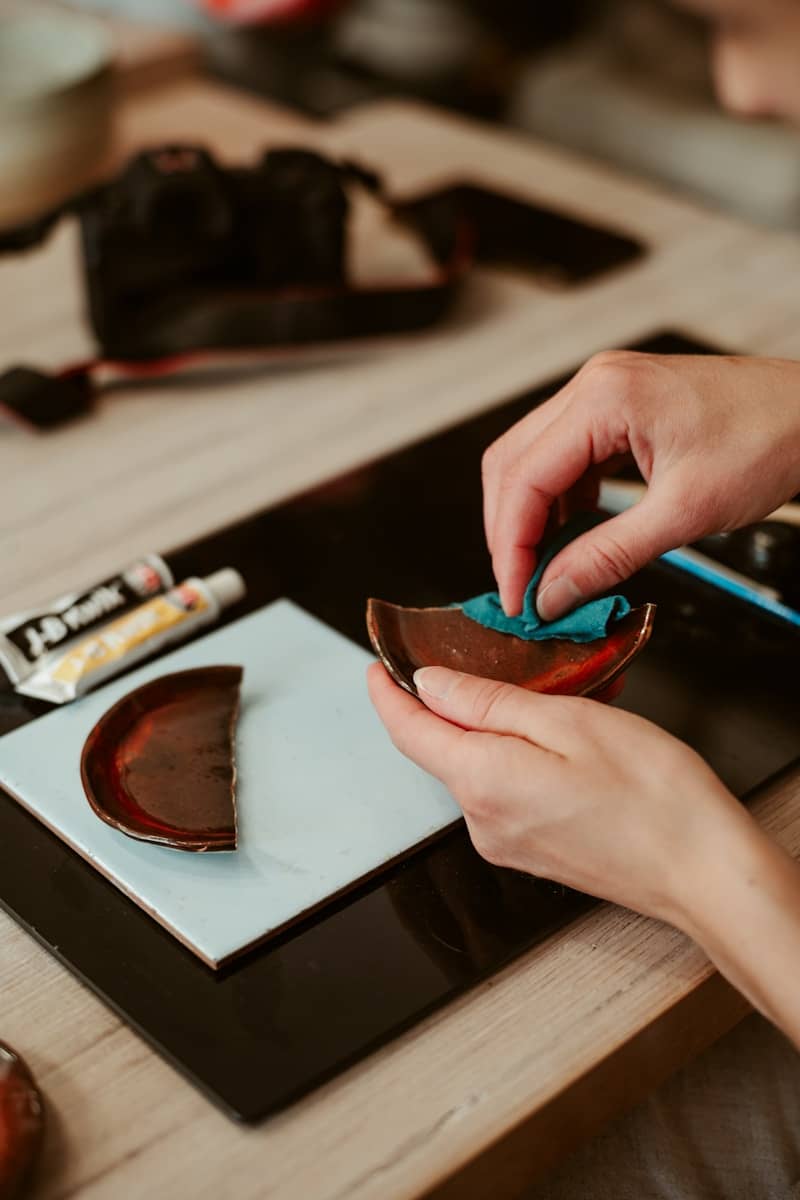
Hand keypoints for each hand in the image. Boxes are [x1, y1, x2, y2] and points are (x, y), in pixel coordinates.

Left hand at [367, 662, 755, 927]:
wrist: (703, 873)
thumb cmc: (654, 795)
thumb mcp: (569, 721)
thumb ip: (488, 701)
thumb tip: (431, 685)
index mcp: (483, 781)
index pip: (408, 731)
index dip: (388, 694)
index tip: (379, 665)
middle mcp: (482, 821)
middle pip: (443, 748)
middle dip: (454, 703)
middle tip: (487, 660)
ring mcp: (505, 843)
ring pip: (478, 767)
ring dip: (496, 729)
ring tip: (550, 698)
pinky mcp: (530, 852)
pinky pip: (505, 791)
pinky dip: (518, 758)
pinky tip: (562, 740)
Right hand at [482, 352, 799, 617]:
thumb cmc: (770, 439)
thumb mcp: (684, 513)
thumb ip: (607, 556)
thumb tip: (553, 592)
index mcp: (604, 398)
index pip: (523, 478)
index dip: (511, 545)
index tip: (517, 595)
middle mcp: (593, 385)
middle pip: (512, 464)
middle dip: (509, 532)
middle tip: (523, 588)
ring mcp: (602, 392)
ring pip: (531, 460)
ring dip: (530, 517)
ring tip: (545, 569)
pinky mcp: (616, 408)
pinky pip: (564, 456)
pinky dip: (558, 501)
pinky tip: (572, 536)